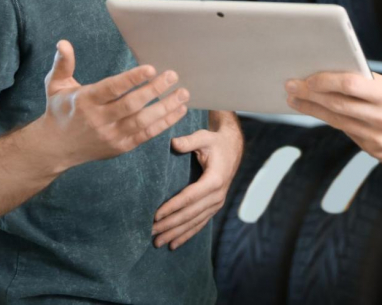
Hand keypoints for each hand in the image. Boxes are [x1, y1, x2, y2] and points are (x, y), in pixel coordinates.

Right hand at [39, 39, 189, 172]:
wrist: (54, 149)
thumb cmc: (59, 110)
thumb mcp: (55, 86)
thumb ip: (62, 64)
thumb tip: (63, 43)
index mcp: (85, 101)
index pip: (112, 89)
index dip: (132, 79)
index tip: (151, 68)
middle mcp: (98, 120)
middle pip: (131, 105)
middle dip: (155, 90)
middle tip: (173, 75)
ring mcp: (111, 135)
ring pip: (142, 122)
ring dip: (166, 107)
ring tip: (183, 93)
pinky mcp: (120, 147)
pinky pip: (146, 135)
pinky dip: (165, 123)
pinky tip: (179, 110)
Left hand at [151, 112, 243, 250]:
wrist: (232, 148)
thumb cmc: (215, 142)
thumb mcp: (204, 137)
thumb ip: (189, 141)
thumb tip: (173, 143)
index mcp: (215, 179)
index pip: (190, 197)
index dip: (173, 207)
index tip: (155, 215)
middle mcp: (218, 195)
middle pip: (190, 214)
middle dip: (170, 224)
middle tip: (149, 232)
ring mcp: (217, 203)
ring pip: (194, 222)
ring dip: (175, 233)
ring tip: (156, 242)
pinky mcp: (214, 207)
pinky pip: (200, 224)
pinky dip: (186, 235)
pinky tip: (173, 244)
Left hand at [285, 73, 381, 171]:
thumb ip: (373, 86)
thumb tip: (339, 76)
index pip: (351, 84)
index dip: (326, 80)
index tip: (308, 76)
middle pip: (337, 104)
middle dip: (310, 94)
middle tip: (292, 86)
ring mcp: (378, 139)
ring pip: (337, 121)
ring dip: (313, 109)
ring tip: (297, 99)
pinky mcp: (374, 152)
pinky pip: (347, 133)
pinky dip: (331, 121)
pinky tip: (319, 113)